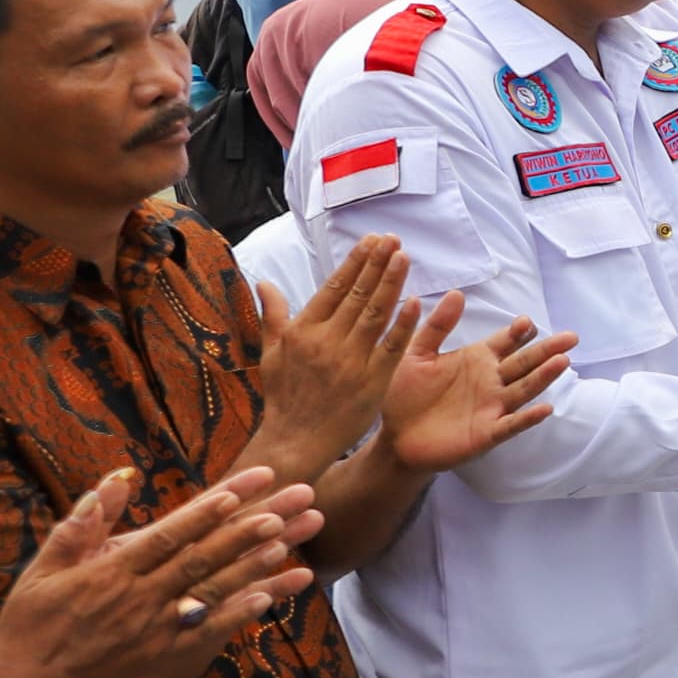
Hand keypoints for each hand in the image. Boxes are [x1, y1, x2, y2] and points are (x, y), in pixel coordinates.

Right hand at [0, 467, 319, 677]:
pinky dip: (239, 613)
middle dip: (243, 531)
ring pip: (211, 591)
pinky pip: (208, 633)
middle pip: (201, 558)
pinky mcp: (164, 659)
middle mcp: (139, 600)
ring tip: (285, 541)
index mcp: (110, 574)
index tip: (237, 490)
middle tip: (282, 507)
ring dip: (250, 566)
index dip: (205, 512)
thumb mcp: (41, 573)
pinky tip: (268, 596)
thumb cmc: (31, 631)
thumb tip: (113, 481)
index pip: (168, 535)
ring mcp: (156, 631)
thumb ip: (79, 527)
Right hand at [250, 235, 419, 474]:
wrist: (296, 439)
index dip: (354, 262)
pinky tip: (415, 302)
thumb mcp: (271, 352)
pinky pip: (390, 348)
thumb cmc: (284, 395)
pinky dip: (403, 325)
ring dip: (390, 283)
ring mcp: (350, 361)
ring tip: (404, 256)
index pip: (333, 288)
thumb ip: (273, 314)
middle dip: (376, 263)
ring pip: (375, 314)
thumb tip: (262, 281)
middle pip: (357, 295)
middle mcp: (326, 342)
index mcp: (303, 331)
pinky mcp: (371, 381)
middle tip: (393, 238)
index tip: (371, 241)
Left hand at [377, 304, 577, 475]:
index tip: (526, 322)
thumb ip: (437, 326)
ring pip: (524, 389)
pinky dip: (528, 418)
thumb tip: (456, 293)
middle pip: (525, 362)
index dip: (518, 332)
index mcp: (476, 359)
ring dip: (543, 377)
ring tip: (562, 362)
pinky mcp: (486, 433)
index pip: (506, 342)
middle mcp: (490, 381)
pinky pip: (511, 424)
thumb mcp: (416, 354)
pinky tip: (545, 409)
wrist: (393, 438)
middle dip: (547, 349)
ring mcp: (491, 407)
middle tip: (571, 337)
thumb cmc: (404, 394)